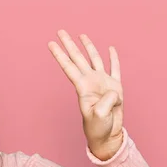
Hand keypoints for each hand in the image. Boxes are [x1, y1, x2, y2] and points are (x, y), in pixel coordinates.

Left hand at [48, 30, 123, 159]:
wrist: (108, 136)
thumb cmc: (99, 128)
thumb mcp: (99, 116)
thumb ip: (105, 102)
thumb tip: (113, 91)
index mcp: (82, 88)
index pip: (69, 67)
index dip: (60, 55)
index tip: (50, 43)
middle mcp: (91, 82)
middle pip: (78, 58)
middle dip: (69, 44)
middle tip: (60, 31)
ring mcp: (103, 83)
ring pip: (94, 60)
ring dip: (88, 47)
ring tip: (81, 35)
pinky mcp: (115, 87)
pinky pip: (114, 69)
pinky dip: (113, 58)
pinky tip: (110, 49)